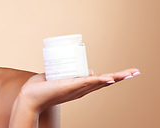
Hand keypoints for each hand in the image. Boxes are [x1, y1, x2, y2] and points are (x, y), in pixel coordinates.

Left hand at [18, 68, 140, 112]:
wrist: (29, 96)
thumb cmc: (42, 88)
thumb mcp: (61, 78)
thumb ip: (72, 73)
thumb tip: (87, 68)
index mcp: (80, 87)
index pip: (100, 82)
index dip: (114, 77)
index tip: (127, 73)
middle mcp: (81, 90)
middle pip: (104, 82)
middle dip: (121, 77)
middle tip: (136, 72)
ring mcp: (76, 89)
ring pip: (99, 82)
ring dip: (115, 77)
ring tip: (130, 73)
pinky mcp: (69, 86)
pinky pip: (87, 83)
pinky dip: (98, 80)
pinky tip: (109, 78)